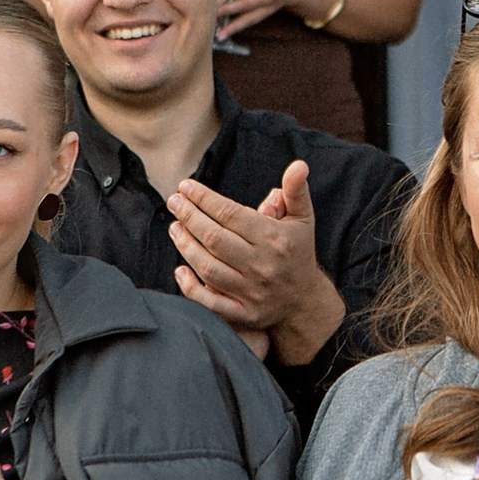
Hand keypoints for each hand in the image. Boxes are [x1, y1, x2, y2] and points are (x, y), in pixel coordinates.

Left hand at [168, 161, 344, 363]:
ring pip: (208, 267)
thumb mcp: (303, 218)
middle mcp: (262, 266)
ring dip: (186, 245)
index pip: (231, 214)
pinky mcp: (243, 314)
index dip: (205, 199)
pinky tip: (179, 269)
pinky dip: (191, 287)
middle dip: (189, 216)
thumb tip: (298, 165)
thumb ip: (296, 190)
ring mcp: (251, 292)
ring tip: (174, 227)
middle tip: (173, 201)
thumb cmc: (297, 252)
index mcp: (274, 239)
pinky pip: (210, 302)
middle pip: (215, 238)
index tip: (186, 186)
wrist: (304, 301)